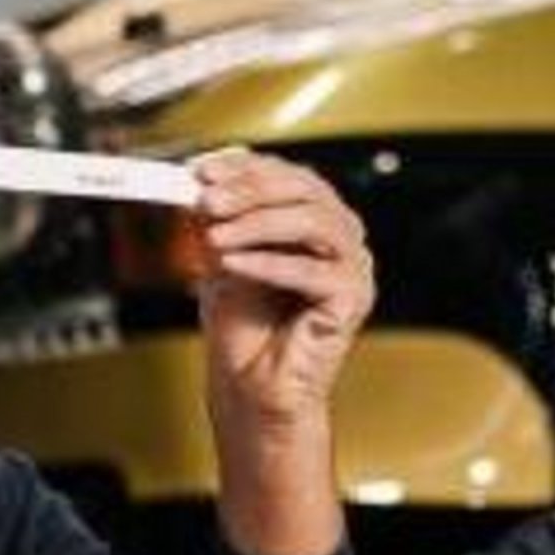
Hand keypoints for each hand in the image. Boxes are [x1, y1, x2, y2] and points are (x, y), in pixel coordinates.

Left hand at [190, 149, 372, 433]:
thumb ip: (218, 217)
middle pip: (304, 189)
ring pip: (312, 221)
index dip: (243, 166)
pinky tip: (233, 265)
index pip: (286, 174)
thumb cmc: (242, 327)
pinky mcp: (353, 299)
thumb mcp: (220, 255)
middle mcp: (340, 236)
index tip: (200, 169)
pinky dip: (268, 264)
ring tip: (215, 237)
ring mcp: (352, 266)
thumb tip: (201, 180)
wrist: (250, 388)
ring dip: (257, 224)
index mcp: (313, 218)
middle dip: (249, 190)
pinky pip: (313, 271)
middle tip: (207, 199)